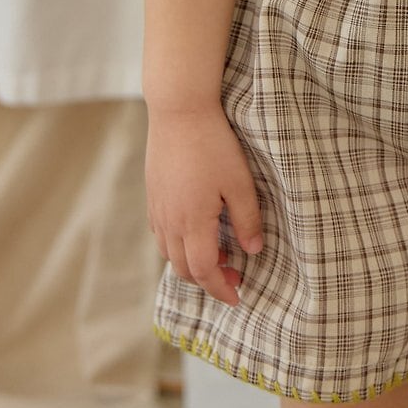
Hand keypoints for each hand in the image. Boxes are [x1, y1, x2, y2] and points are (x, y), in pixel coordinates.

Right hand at [145, 105, 265, 308]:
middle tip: (235, 275)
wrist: (179, 111)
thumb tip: (253, 251)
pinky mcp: (153, 195)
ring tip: (219, 252)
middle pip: (183, 268)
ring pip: (169, 253)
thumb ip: (247, 220)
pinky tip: (197, 230)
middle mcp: (169, 222)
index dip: (220, 289)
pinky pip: (161, 234)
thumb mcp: (240, 183)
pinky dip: (178, 245)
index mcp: (192, 223)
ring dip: (192, 262)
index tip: (238, 297)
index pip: (203, 271)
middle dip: (208, 280)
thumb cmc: (213, 144)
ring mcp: (157, 209)